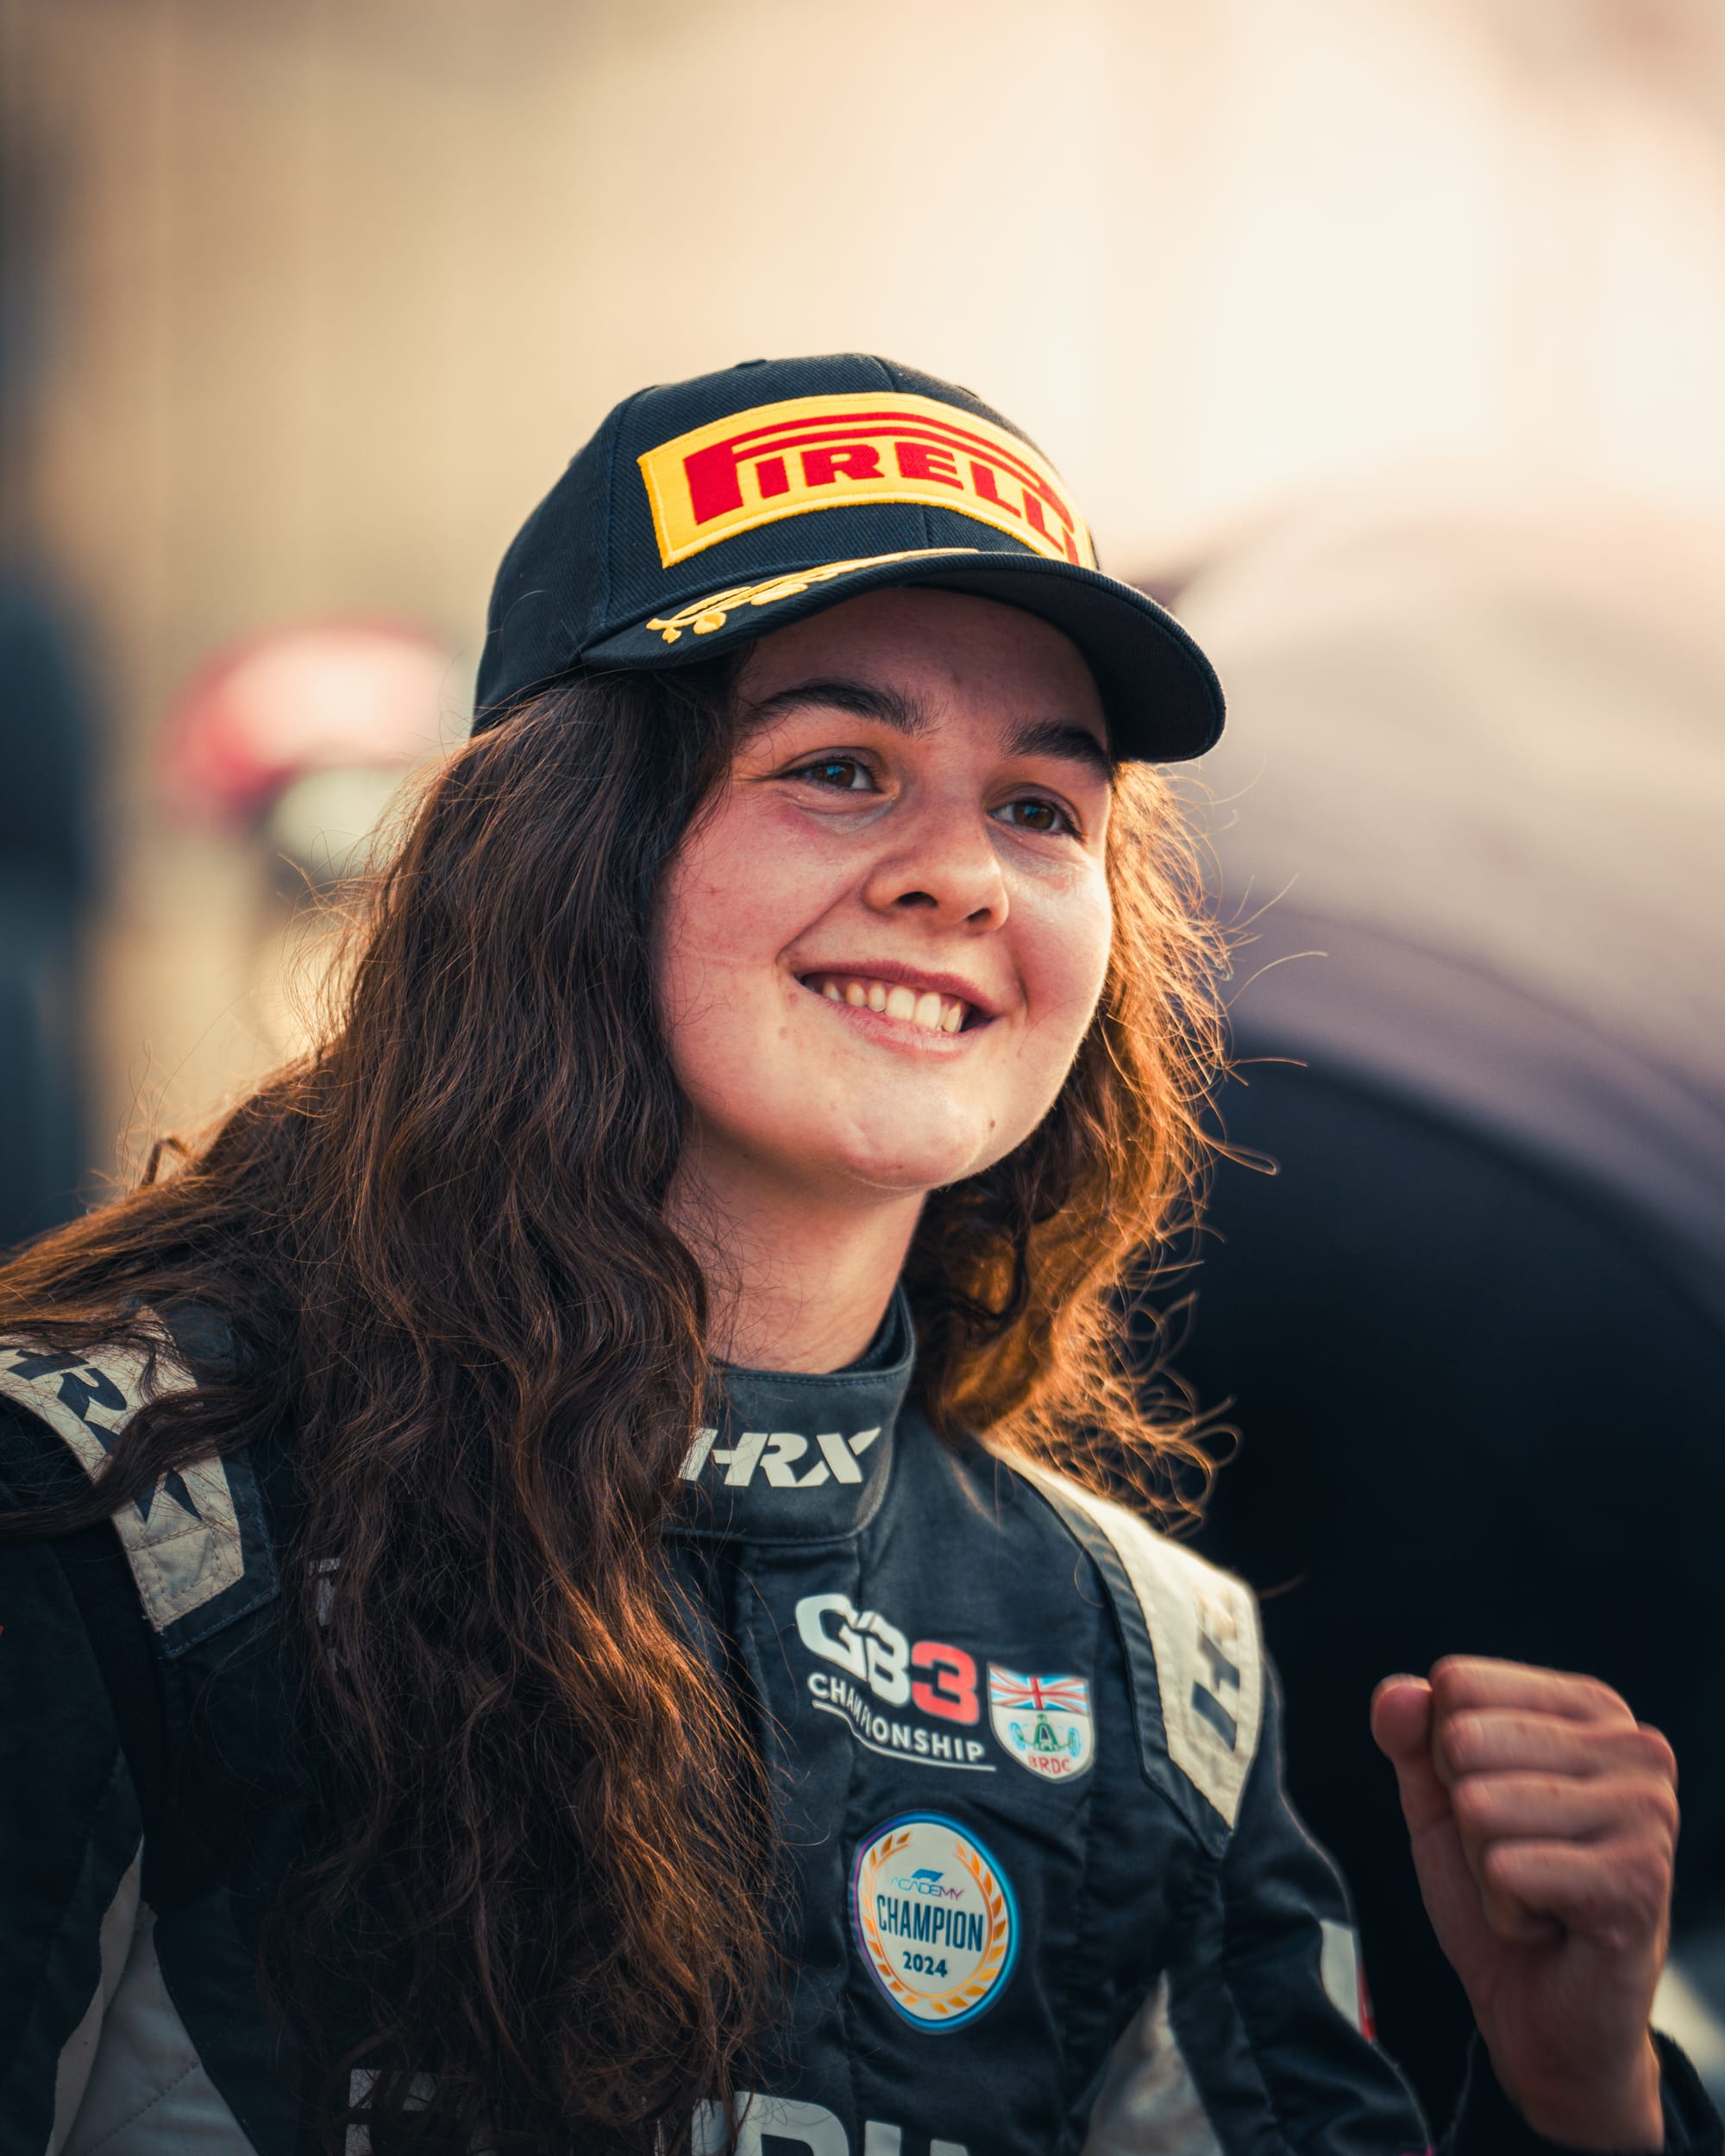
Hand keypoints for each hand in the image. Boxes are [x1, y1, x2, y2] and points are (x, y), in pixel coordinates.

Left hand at [1372, 1658, 1675, 2150]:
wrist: (1542, 2011)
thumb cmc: (1499, 1890)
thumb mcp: (1438, 1800)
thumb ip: (1410, 1736)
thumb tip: (1399, 1693)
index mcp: (1592, 1708)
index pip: (1458, 1682)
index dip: (1443, 1752)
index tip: (1493, 1801)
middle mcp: (1635, 1747)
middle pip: (1464, 1741)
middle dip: (1462, 1812)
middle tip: (1511, 1855)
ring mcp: (1646, 1814)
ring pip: (1480, 1806)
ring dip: (1484, 1864)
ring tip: (1531, 1890)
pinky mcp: (1637, 1882)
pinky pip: (1505, 1870)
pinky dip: (1504, 1909)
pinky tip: (1548, 1924)